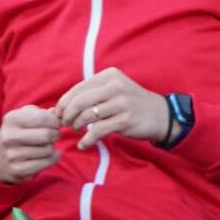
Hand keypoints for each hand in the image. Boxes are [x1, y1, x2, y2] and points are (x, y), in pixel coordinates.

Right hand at [0, 104, 63, 184]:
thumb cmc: (19, 132)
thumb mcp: (25, 117)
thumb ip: (43, 112)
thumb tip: (57, 113)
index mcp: (12, 119)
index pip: (43, 117)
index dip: (55, 122)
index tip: (55, 125)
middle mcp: (9, 136)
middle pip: (47, 135)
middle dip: (56, 135)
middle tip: (54, 136)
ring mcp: (11, 154)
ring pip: (48, 150)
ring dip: (52, 148)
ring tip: (44, 146)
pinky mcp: (17, 169)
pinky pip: (46, 163)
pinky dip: (52, 159)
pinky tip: (46, 156)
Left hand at [53, 68, 173, 149]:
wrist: (160, 115)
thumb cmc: (130, 104)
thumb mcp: (113, 90)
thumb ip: (90, 94)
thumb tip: (58, 108)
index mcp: (110, 76)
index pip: (78, 88)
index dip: (64, 103)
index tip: (58, 114)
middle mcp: (116, 86)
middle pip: (79, 102)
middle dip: (67, 115)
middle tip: (64, 124)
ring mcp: (122, 103)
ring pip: (86, 116)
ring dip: (76, 126)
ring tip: (76, 131)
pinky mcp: (125, 120)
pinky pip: (97, 131)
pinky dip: (87, 140)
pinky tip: (84, 144)